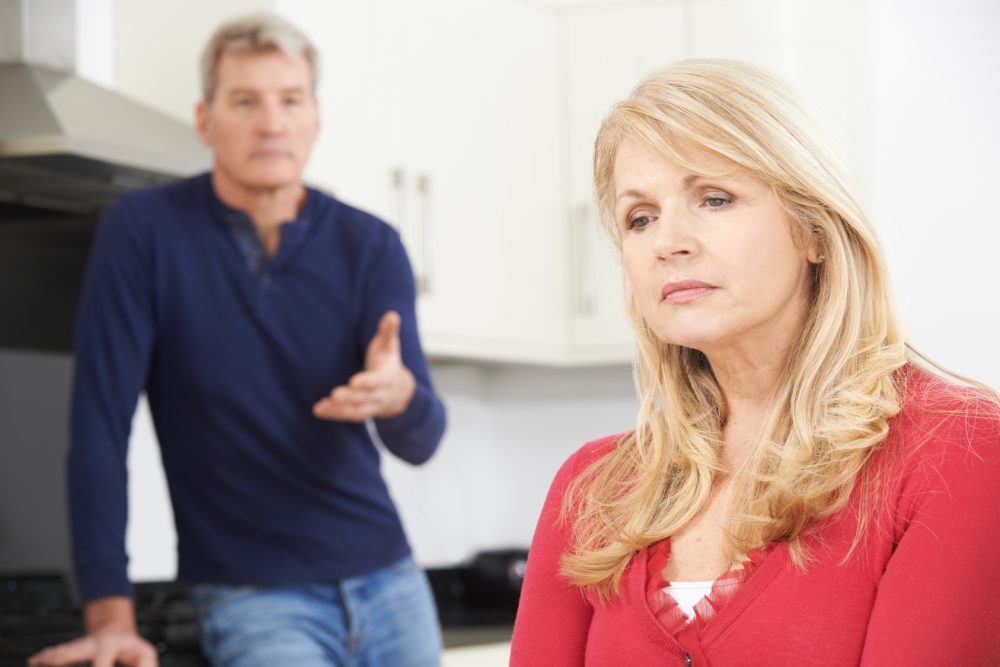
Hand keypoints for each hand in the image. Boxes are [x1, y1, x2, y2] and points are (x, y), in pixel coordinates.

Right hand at [28, 629, 157, 666]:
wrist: (116, 631)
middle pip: (74, 651)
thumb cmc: (132, 647)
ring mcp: (80, 645)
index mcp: (109, 645)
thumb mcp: (144, 654)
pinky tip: (34, 661)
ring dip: (49, 656)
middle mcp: (91, 643)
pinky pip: (57, 652)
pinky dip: (44, 657)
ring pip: (62, 650)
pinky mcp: (72, 648)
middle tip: (50, 662)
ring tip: (35, 661)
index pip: (101, 664)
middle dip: (62, 659)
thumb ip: (145, 665)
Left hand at [313, 310, 416, 421]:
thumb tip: (392, 314)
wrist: (398, 390)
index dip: (366, 382)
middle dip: (350, 397)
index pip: (377, 381)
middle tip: (334, 394)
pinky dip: (333, 414)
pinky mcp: (361, 412)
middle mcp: (380, 394)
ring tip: (322, 405)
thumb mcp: (390, 346)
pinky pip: (347, 416)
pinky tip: (318, 409)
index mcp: (387, 377)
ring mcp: (371, 406)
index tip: (353, 382)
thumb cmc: (388, 362)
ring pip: (356, 411)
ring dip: (339, 409)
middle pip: (365, 398)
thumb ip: (388, 331)